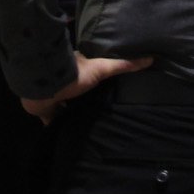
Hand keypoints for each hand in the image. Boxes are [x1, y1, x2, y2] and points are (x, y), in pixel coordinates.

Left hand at [23, 53, 151, 122]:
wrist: (43, 86)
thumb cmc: (73, 74)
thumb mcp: (102, 68)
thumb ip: (122, 65)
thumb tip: (150, 58)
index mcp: (75, 71)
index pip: (86, 76)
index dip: (93, 82)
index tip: (103, 90)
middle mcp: (62, 83)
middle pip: (75, 93)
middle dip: (82, 101)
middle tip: (95, 111)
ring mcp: (53, 98)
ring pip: (63, 107)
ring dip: (70, 114)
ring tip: (83, 125)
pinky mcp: (45, 111)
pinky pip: (52, 120)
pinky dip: (57, 126)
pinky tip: (66, 134)